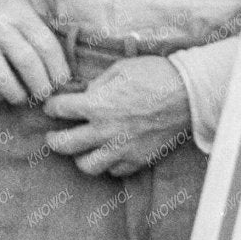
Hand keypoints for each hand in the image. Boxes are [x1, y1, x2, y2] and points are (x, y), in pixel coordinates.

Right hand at [0, 0, 70, 105]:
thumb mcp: (19, 4)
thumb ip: (35, 27)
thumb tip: (56, 62)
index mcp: (19, 12)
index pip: (46, 45)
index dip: (58, 68)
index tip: (62, 82)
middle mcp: (0, 27)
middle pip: (28, 64)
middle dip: (41, 86)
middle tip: (45, 94)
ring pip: (3, 79)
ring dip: (17, 95)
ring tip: (22, 97)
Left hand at [43, 56, 191, 176]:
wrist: (188, 94)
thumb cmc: (155, 75)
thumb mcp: (121, 68)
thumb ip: (97, 84)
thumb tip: (85, 94)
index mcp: (97, 104)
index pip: (60, 109)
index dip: (52, 106)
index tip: (52, 107)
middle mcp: (105, 130)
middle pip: (64, 144)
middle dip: (53, 140)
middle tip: (52, 137)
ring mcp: (121, 148)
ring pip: (86, 166)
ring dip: (80, 157)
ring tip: (81, 150)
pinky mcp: (138, 159)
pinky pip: (114, 171)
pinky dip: (108, 164)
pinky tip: (109, 153)